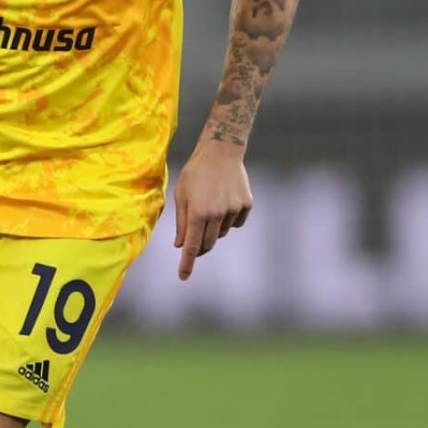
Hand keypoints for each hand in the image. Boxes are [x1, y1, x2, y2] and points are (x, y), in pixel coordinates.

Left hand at [171, 139, 252, 280]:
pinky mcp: (246, 204)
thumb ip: (182, 223)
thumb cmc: (195, 173)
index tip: (183, 276)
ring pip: (222, 233)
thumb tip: (181, 245)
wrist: (221, 151)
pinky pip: (235, 223)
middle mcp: (217, 214)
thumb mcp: (181, 195)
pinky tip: (224, 201)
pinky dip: (228, 219)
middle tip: (193, 240)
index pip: (192, 246)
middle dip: (199, 247)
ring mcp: (234, 209)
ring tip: (210, 205)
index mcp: (198, 212)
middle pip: (208, 244)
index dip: (187, 263)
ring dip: (214, 229)